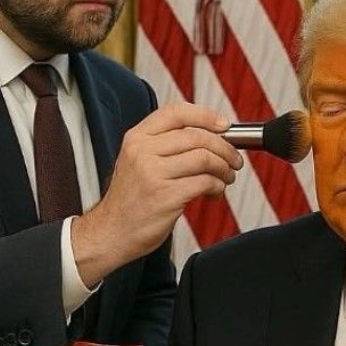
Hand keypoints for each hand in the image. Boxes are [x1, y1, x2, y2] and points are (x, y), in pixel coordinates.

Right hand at [72, 102, 242, 284]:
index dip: (206, 116)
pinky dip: (217, 186)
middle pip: (197, 136)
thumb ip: (165, 145)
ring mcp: (153, 173)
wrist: (111, 232)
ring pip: (204, 158)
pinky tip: (214, 192)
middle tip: (234, 159)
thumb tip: (210, 136)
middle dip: (224, 147)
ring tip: (226, 177)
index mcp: (136, 138)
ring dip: (224, 167)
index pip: (176, 112)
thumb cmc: (130, 200)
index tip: (224, 125)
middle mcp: (142, 151)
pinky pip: (204, 182)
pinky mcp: (166, 196)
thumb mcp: (137, 161)